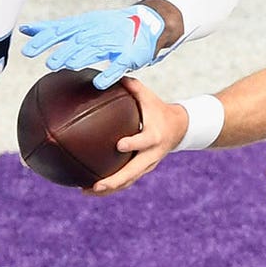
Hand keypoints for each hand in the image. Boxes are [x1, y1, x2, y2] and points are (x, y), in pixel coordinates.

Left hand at [19, 5, 164, 88]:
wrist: (146, 21)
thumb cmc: (107, 26)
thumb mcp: (81, 23)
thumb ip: (54, 28)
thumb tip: (26, 29)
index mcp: (84, 24)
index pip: (61, 30)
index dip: (44, 40)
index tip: (27, 51)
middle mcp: (97, 31)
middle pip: (78, 40)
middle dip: (63, 51)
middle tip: (49, 64)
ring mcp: (114, 41)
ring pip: (96, 50)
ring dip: (82, 58)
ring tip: (69, 67)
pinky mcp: (129, 54)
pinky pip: (118, 65)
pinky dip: (109, 74)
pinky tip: (99, 84)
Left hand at [85, 77, 186, 195]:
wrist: (180, 128)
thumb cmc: (158, 109)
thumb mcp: (148, 96)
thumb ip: (130, 86)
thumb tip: (108, 75)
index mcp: (154, 136)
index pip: (144, 141)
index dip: (133, 144)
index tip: (119, 145)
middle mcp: (151, 154)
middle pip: (133, 172)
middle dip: (115, 181)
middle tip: (96, 185)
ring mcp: (147, 165)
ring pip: (128, 181)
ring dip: (109, 189)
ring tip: (85, 191)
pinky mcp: (142, 170)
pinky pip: (126, 181)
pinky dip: (110, 187)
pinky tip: (89, 188)